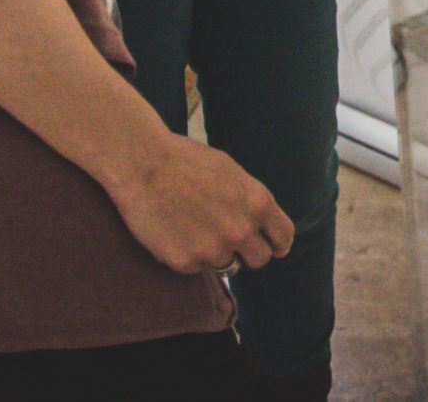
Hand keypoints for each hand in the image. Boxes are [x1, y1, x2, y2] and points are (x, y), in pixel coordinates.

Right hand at [105, 129, 293, 275]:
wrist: (144, 164)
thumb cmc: (186, 161)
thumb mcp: (232, 173)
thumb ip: (250, 201)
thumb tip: (260, 223)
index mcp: (257, 203)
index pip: (283, 237)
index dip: (278, 243)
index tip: (273, 247)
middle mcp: (241, 230)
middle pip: (260, 259)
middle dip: (248, 252)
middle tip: (231, 241)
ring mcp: (213, 249)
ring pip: (225, 264)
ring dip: (214, 252)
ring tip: (192, 226)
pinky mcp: (185, 262)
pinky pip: (195, 267)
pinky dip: (187, 255)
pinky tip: (173, 231)